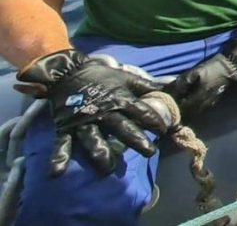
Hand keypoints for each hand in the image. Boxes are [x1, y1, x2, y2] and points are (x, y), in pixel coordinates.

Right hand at [14, 49, 167, 175]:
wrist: (68, 73)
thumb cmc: (102, 77)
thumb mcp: (127, 78)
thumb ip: (147, 86)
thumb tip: (170, 88)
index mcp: (120, 99)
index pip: (142, 111)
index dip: (155, 121)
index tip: (165, 130)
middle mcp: (104, 112)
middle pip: (122, 128)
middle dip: (137, 140)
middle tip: (150, 153)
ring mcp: (84, 121)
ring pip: (94, 139)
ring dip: (101, 154)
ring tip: (108, 169)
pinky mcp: (66, 127)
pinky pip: (63, 143)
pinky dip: (59, 157)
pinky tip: (57, 172)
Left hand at [165, 38, 236, 117]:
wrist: (229, 68)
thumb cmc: (210, 68)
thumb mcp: (194, 72)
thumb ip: (181, 83)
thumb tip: (167, 92)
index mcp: (197, 96)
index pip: (180, 107)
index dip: (169, 108)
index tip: (161, 106)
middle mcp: (202, 104)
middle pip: (184, 114)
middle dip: (174, 113)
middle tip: (164, 110)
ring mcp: (207, 105)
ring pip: (190, 114)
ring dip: (181, 113)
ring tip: (171, 110)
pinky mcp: (209, 104)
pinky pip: (196, 111)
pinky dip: (188, 111)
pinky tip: (183, 107)